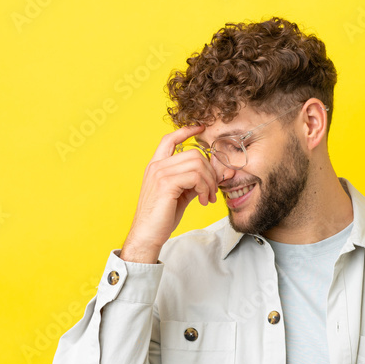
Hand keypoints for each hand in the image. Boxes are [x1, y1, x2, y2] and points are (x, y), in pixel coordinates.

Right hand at [121, 124, 218, 261]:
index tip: (201, 128)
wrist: (147, 235)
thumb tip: (218, 176)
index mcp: (156, 166)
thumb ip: (194, 182)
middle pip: (193, 153)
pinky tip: (203, 200)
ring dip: (209, 182)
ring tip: (208, 197)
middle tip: (213, 190)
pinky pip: (195, 177)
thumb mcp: (180, 195)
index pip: (170, 138)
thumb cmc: (161, 218)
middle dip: (210, 171)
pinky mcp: (166, 184)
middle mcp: (156, 166)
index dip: (186, 131)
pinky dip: (204, 188)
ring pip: (197, 164)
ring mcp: (160, 173)